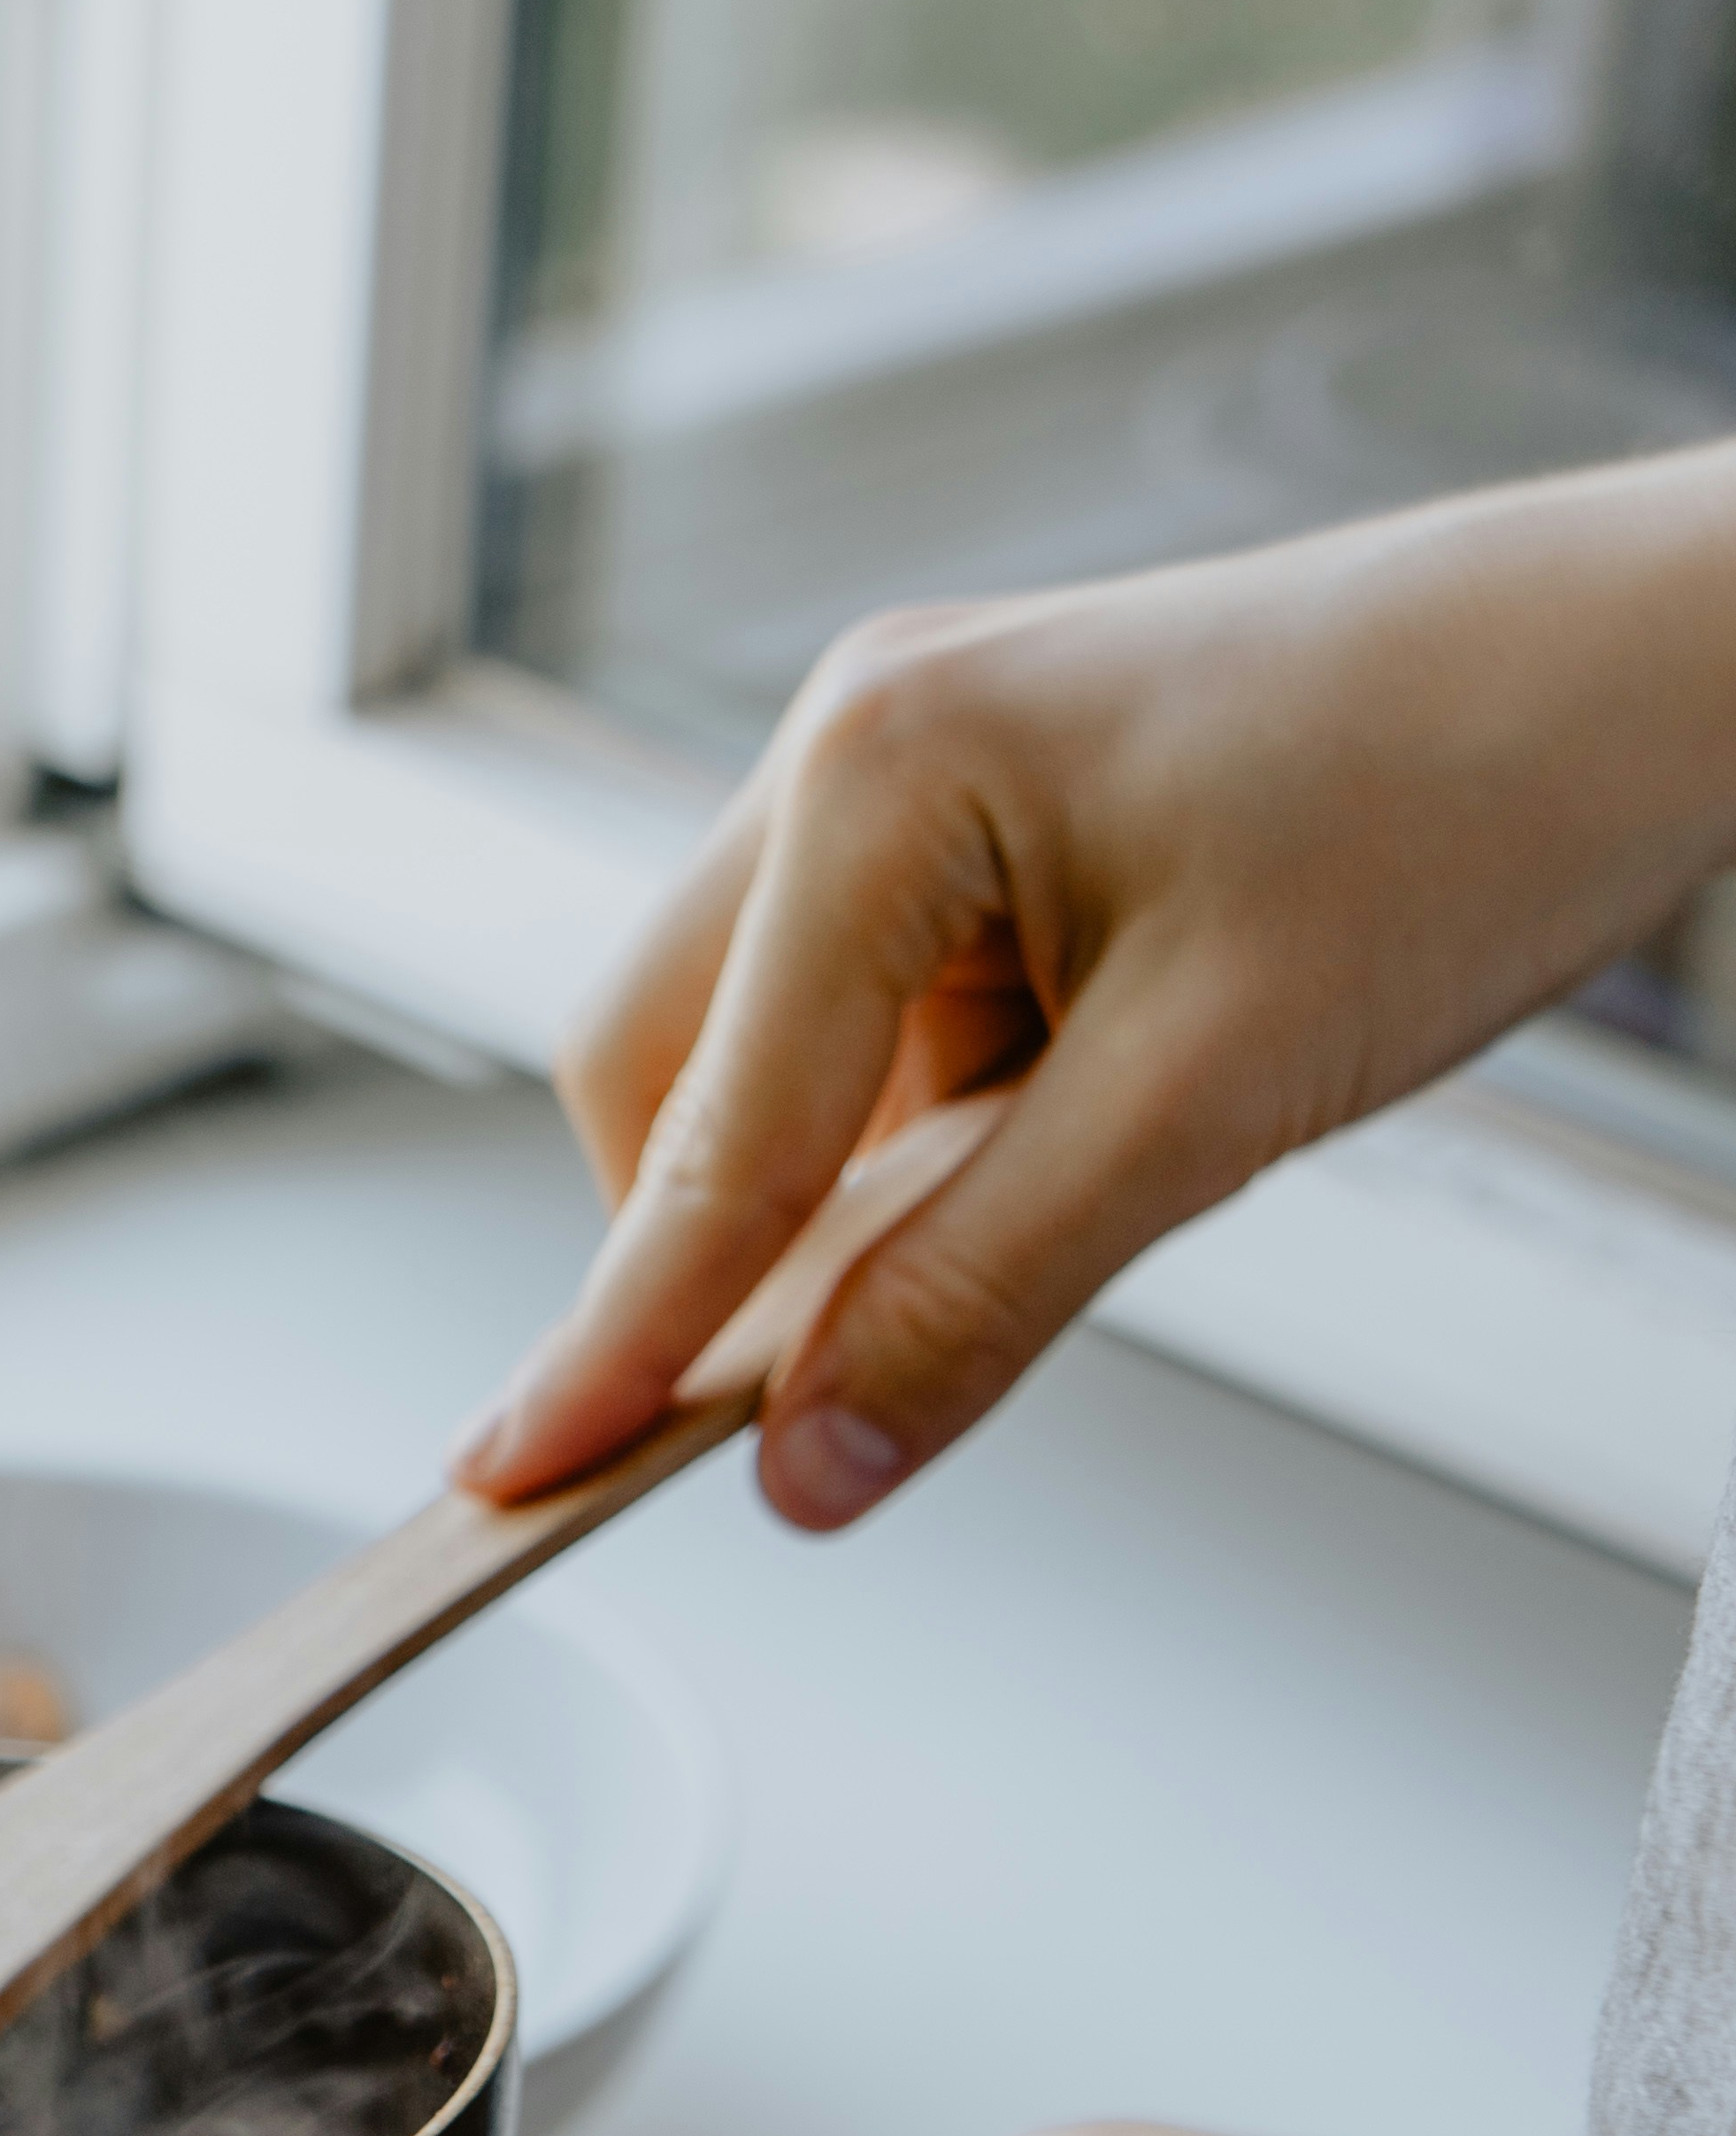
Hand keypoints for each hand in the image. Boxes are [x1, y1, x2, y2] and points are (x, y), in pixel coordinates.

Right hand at [454, 449, 1735, 1531]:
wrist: (1659, 660)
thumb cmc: (1474, 790)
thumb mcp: (1212, 1099)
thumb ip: (981, 1292)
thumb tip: (812, 1457)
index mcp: (877, 766)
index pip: (700, 1132)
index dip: (615, 1335)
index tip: (515, 1475)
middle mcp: (856, 742)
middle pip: (661, 1073)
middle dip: (715, 1246)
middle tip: (792, 1400)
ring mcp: (914, 770)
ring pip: (764, 1057)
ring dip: (847, 1188)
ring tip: (1057, 1202)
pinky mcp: (987, 819)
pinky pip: (876, 1025)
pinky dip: (930, 1134)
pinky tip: (1077, 1136)